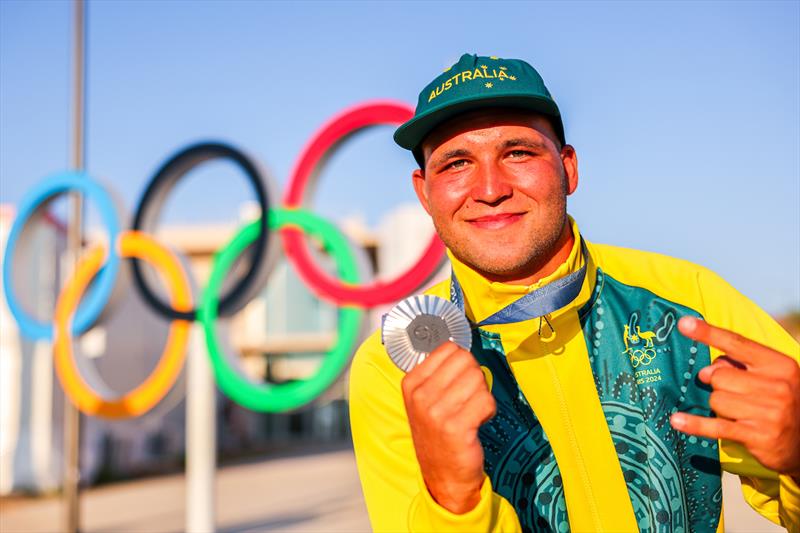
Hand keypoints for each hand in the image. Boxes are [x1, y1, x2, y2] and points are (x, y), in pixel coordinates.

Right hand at [401, 341, 495, 513]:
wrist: (442, 476)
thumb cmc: (438, 433)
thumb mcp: (424, 401)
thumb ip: (437, 373)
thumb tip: (458, 347)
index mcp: (411, 383)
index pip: (448, 349)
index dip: (461, 363)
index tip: (458, 380)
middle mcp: (421, 396)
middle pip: (465, 360)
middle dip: (474, 377)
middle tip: (468, 397)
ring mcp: (437, 412)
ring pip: (478, 378)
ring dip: (482, 395)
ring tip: (471, 411)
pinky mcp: (456, 427)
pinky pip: (486, 401)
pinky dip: (488, 410)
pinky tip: (477, 422)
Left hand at [670, 316, 799, 476]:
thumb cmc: (780, 401)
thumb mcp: (770, 377)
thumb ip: (739, 366)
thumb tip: (705, 370)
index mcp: (779, 364)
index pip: (736, 343)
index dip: (708, 333)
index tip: (684, 323)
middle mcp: (777, 386)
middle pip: (719, 376)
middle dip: (718, 385)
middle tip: (735, 394)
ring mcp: (768, 412)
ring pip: (715, 400)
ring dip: (719, 407)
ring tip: (740, 413)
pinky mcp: (758, 435)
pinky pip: (715, 426)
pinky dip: (695, 424)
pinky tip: (677, 421)